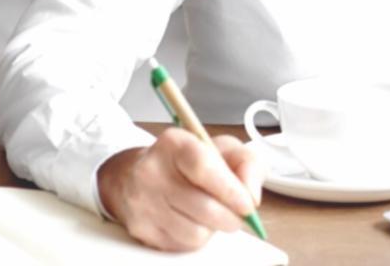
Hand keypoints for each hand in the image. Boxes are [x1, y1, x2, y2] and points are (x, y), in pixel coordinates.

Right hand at [97, 128, 265, 251]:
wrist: (138, 175)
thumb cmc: (190, 161)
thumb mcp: (224, 148)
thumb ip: (248, 164)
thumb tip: (251, 196)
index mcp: (175, 144)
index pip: (203, 168)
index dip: (230, 190)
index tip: (248, 204)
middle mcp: (152, 171)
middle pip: (203, 207)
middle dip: (231, 216)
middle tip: (240, 213)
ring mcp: (143, 202)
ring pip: (195, 232)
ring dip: (213, 228)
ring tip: (211, 212)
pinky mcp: (140, 229)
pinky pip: (182, 245)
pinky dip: (196, 237)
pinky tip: (192, 220)